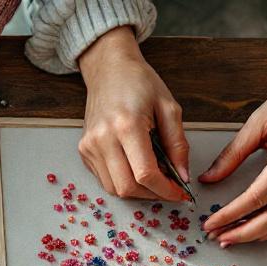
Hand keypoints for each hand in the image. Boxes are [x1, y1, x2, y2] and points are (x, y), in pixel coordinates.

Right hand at [77, 26, 189, 201]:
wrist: (109, 70)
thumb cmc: (139, 83)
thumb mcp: (169, 108)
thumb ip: (178, 145)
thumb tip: (182, 176)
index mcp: (126, 126)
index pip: (145, 174)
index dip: (165, 190)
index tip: (179, 193)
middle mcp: (103, 139)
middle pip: (127, 188)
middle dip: (152, 194)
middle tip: (168, 188)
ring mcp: (90, 147)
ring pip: (114, 188)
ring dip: (137, 191)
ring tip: (153, 178)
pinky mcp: (84, 151)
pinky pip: (104, 179)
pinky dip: (123, 181)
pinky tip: (135, 168)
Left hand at [201, 34, 266, 244]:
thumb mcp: (258, 122)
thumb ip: (231, 155)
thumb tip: (208, 179)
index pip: (256, 198)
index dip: (230, 215)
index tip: (210, 223)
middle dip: (243, 233)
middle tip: (219, 237)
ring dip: (262, 235)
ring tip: (236, 236)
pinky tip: (264, 230)